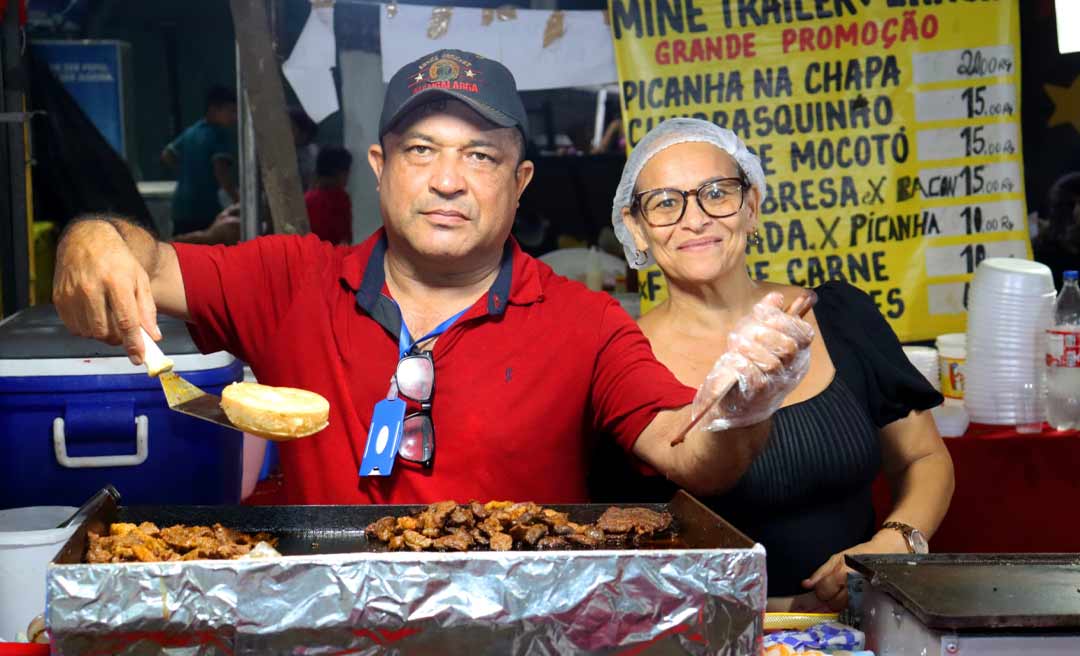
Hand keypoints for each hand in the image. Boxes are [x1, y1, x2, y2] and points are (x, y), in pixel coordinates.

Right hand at [53, 220, 159, 363]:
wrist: (87, 239)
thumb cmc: (118, 260)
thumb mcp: (141, 279)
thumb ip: (147, 309)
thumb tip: (153, 336)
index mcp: (117, 281)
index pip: (126, 320)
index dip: (133, 343)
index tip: (139, 357)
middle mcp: (92, 287)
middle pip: (105, 330)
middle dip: (119, 339)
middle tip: (126, 335)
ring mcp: (72, 293)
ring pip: (89, 332)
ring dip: (103, 335)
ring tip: (111, 322)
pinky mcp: (59, 297)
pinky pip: (74, 327)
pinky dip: (87, 329)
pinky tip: (94, 317)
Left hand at [693, 291, 815, 431]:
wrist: (737, 404)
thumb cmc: (750, 365)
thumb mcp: (759, 338)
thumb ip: (768, 317)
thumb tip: (776, 297)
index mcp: (797, 353)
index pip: (805, 334)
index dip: (785, 320)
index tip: (762, 313)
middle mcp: (791, 371)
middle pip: (789, 347)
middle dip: (765, 333)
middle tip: (747, 331)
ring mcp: (776, 385)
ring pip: (771, 363)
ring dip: (750, 348)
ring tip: (736, 344)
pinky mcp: (757, 397)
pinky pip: (754, 378)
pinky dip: (742, 365)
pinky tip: (733, 360)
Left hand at [801, 529, 908, 610]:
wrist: (885, 554)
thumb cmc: (859, 554)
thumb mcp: (836, 558)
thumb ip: (820, 572)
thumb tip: (806, 585)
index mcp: (842, 573)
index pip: (823, 591)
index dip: (820, 591)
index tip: (824, 587)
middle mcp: (852, 585)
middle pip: (833, 603)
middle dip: (830, 598)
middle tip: (835, 588)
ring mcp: (863, 594)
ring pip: (844, 608)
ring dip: (840, 602)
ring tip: (845, 590)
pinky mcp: (871, 599)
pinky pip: (855, 607)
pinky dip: (850, 604)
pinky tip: (852, 595)